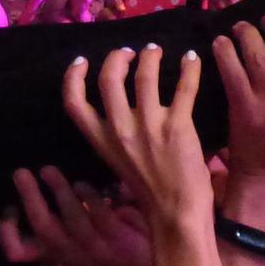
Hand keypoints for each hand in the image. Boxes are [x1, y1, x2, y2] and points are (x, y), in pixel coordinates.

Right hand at [0, 168, 155, 265]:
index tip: (6, 209)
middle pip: (44, 227)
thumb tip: (36, 191)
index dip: (8, 234)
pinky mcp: (118, 240)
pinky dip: (89, 196)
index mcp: (57, 256)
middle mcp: (72, 255)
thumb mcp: (73, 249)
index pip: (21, 253)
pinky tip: (81, 185)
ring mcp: (96, 249)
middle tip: (20, 172)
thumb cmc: (102, 255)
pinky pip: (101, 214)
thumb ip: (56, 228)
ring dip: (59, 191)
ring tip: (48, 172)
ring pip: (73, 218)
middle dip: (30, 197)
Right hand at [61, 45, 211, 230]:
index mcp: (102, 141)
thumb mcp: (118, 162)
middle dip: (117, 58)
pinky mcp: (178, 126)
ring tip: (156, 52)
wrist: (176, 214)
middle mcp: (120, 130)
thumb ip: (114, 136)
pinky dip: (189, 68)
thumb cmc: (149, 191)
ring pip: (145, 76)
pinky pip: (184, 87)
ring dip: (151, 57)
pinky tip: (191, 59)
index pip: (74, 103)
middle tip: (130, 53)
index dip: (73, 77)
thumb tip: (121, 106)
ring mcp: (149, 127)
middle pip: (109, 80)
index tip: (82, 60)